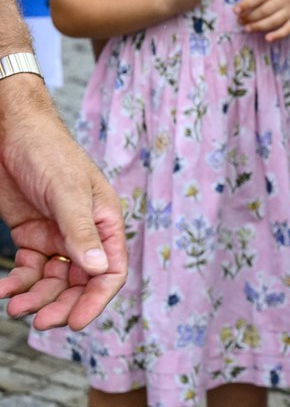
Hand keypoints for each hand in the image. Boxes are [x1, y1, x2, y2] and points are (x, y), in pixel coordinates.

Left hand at [0, 86, 127, 330]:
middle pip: (81, 282)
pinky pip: (29, 269)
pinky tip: (4, 290)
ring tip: (15, 308)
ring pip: (53, 280)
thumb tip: (97, 270)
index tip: (76, 323)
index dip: (97, 299)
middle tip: (41, 321)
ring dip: (36, 297)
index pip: (111, 269)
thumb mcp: (68, 192)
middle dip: (62, 304)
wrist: (11, 133)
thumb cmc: (49, 153)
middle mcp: (85, 233)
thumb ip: (81, 232)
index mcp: (106, 221)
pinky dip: (17, 283)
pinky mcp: (32, 235)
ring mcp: (57, 235)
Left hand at [235, 0, 289, 40]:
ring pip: (274, 20)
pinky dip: (278, 35)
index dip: (247, 4)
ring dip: (259, 26)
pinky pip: (287, 30)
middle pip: (265, 10)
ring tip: (247, 29)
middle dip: (251, 17)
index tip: (235, 10)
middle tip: (239, 21)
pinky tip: (267, 39)